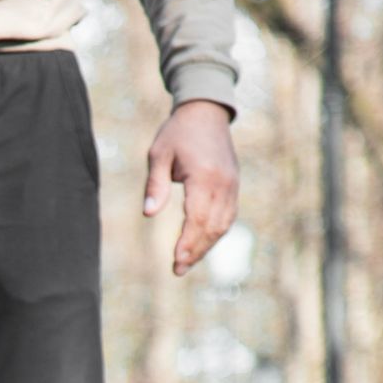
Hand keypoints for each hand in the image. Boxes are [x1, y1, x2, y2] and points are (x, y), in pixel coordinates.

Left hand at [142, 100, 238, 277]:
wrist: (206, 112)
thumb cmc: (177, 133)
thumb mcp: (158, 155)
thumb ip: (155, 186)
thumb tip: (149, 215)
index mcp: (204, 176)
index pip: (197, 217)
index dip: (187, 242)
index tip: (175, 260)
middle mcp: (223, 184)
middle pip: (212, 227)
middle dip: (195, 251)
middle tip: (177, 270)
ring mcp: (232, 186)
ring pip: (223, 225)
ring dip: (206, 247)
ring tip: (186, 263)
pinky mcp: (233, 187)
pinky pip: (227, 217)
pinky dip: (215, 234)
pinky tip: (201, 245)